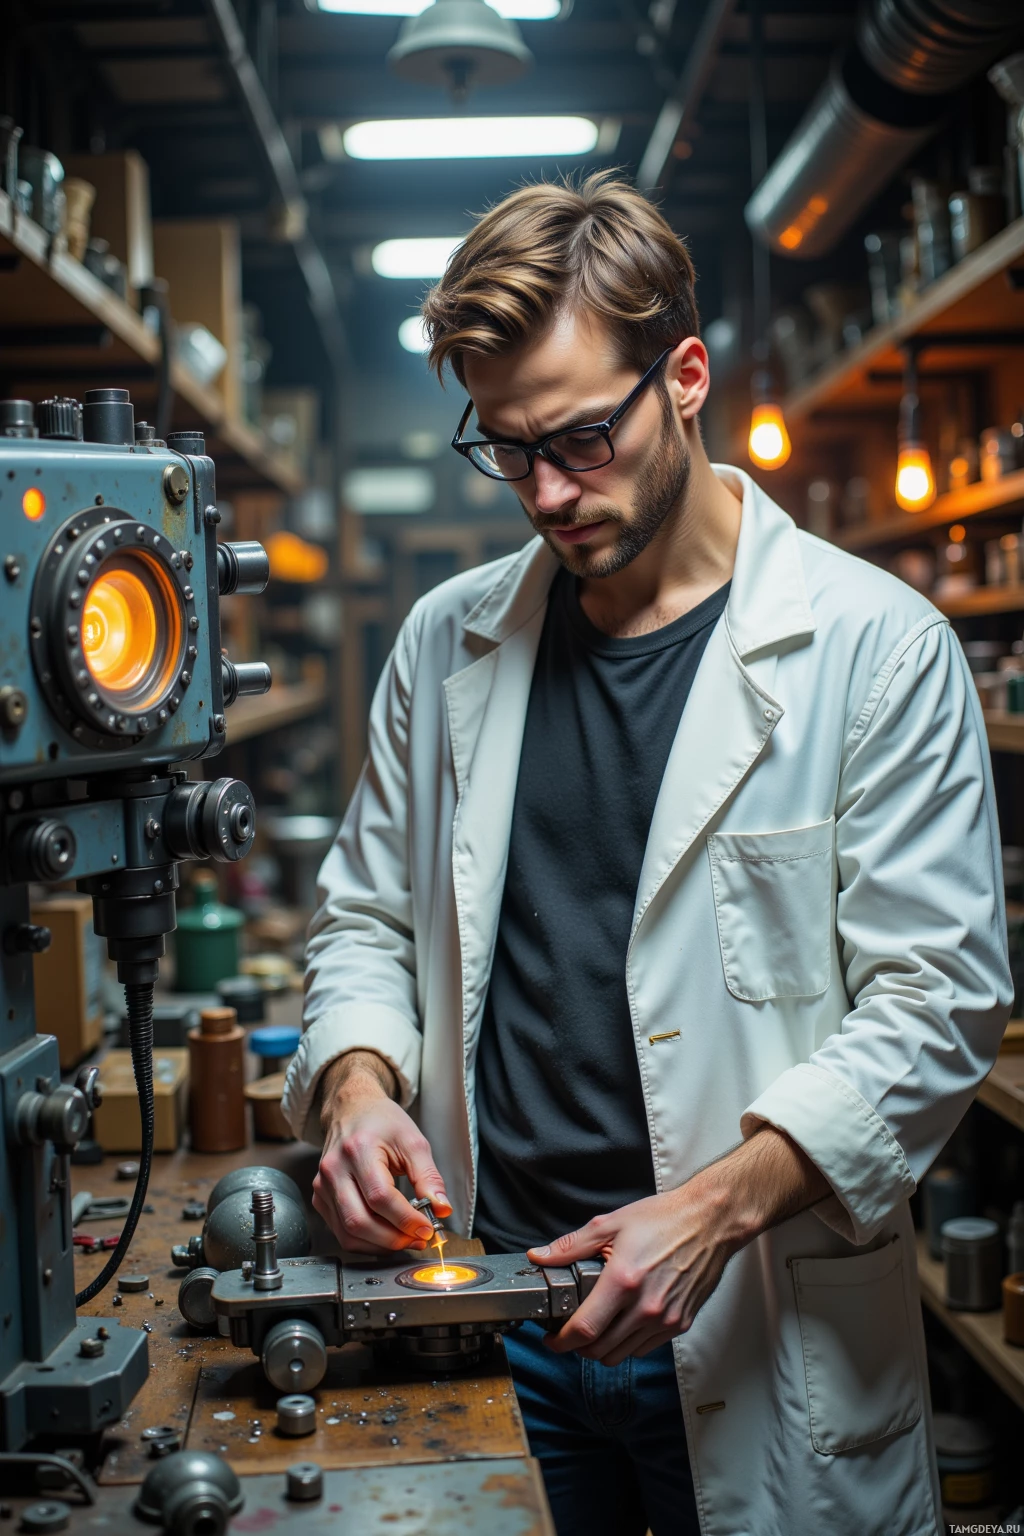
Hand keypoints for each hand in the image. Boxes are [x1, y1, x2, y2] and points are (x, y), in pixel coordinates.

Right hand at [312, 1050, 451, 1253]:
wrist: (352, 1110)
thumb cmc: (382, 1122)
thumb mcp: (413, 1142)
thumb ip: (429, 1177)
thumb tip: (442, 1209)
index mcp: (357, 1150)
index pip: (381, 1197)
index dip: (405, 1219)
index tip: (427, 1228)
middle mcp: (334, 1169)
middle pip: (359, 1221)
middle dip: (393, 1239)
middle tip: (418, 1239)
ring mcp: (323, 1185)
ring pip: (348, 1233)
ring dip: (380, 1245)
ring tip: (405, 1240)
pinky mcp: (320, 1198)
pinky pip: (340, 1232)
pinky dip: (365, 1241)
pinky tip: (386, 1236)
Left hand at [528, 1127, 829, 1367]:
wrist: (710, 1221)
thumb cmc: (665, 1219)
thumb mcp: (611, 1223)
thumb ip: (571, 1245)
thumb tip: (540, 1256)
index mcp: (624, 1281)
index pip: (584, 1330)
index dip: (561, 1341)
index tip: (551, 1339)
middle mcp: (645, 1307)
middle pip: (600, 1350)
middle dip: (578, 1347)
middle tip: (570, 1333)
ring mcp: (665, 1319)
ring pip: (622, 1355)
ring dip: (603, 1348)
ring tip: (596, 1328)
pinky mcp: (680, 1323)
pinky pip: (645, 1348)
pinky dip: (628, 1344)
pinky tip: (623, 1323)